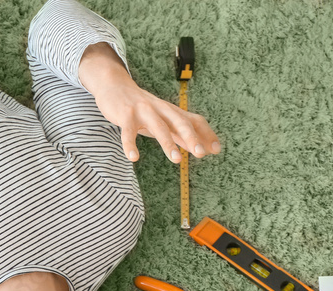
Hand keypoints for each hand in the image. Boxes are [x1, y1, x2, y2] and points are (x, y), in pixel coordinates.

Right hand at [93, 78, 221, 162]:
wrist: (115, 87)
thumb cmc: (142, 109)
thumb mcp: (164, 119)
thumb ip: (181, 133)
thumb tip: (205, 149)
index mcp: (172, 112)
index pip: (194, 121)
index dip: (206, 134)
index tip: (216, 150)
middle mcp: (161, 110)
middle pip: (180, 122)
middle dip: (192, 137)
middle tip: (201, 154)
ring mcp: (143, 111)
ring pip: (159, 127)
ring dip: (168, 143)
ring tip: (176, 160)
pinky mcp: (125, 115)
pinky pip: (128, 132)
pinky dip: (130, 145)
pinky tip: (133, 157)